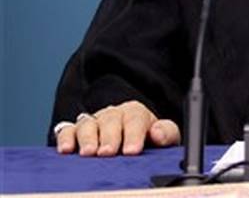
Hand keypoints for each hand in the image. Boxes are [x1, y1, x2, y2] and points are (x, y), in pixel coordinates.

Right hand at [55, 101, 180, 155]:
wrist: (129, 141)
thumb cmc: (147, 140)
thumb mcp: (163, 137)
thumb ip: (166, 134)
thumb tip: (158, 133)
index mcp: (135, 113)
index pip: (135, 119)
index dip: (134, 134)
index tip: (132, 151)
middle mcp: (113, 114)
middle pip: (110, 120)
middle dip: (109, 137)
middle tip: (108, 152)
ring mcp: (93, 122)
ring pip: (88, 124)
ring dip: (87, 138)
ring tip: (88, 153)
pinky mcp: (74, 132)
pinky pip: (66, 130)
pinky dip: (65, 138)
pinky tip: (65, 149)